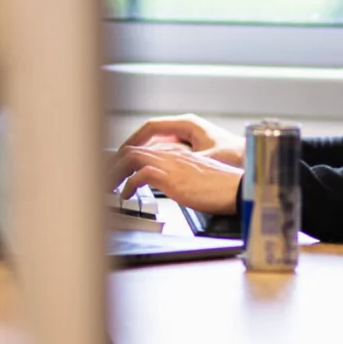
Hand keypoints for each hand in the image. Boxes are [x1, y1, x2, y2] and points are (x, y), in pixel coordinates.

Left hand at [112, 145, 241, 214]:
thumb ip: (183, 177)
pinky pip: (140, 174)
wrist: (239, 189)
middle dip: (113, 164)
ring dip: (115, 172)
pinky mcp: (172, 178)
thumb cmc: (224, 188)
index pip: (145, 149)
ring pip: (132, 158)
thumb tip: (172, 186)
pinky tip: (126, 195)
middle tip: (103, 179)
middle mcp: (173, 156)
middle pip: (133, 150)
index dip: (125, 159)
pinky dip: (128, 184)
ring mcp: (172, 165)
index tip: (115, 172)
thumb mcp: (199, 179)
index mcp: (180, 155)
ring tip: (108, 187)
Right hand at [119, 113, 245, 167]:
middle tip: (118, 164)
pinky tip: (147, 173)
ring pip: (158, 144)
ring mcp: (188, 137)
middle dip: (133, 149)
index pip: (151, 127)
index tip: (120, 153)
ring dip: (143, 156)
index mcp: (187, 124)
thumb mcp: (206, 158)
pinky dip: (154, 160)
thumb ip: (182, 162)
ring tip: (127, 170)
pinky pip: (166, 152)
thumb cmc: (236, 155)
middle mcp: (186, 128)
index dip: (133, 140)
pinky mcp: (191, 148)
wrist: (253, 160)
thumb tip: (159, 168)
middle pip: (151, 136)